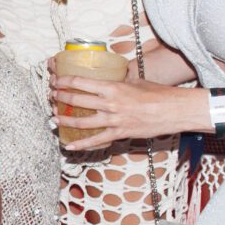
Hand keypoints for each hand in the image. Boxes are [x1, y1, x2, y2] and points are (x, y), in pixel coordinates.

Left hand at [49, 71, 206, 150]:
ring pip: (82, 122)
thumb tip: (109, 80)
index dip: (65, 81)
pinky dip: (82, 144)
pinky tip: (70, 145)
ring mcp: (114, 120)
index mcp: (113, 87)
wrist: (173, 110)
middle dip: (61, 98)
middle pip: (77, 101)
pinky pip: (97, 140)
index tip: (56, 80)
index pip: (81, 82)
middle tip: (51, 97)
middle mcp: (110, 103)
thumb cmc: (157, 93)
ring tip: (54, 118)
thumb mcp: (135, 81)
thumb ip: (120, 82)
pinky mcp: (119, 134)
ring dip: (66, 120)